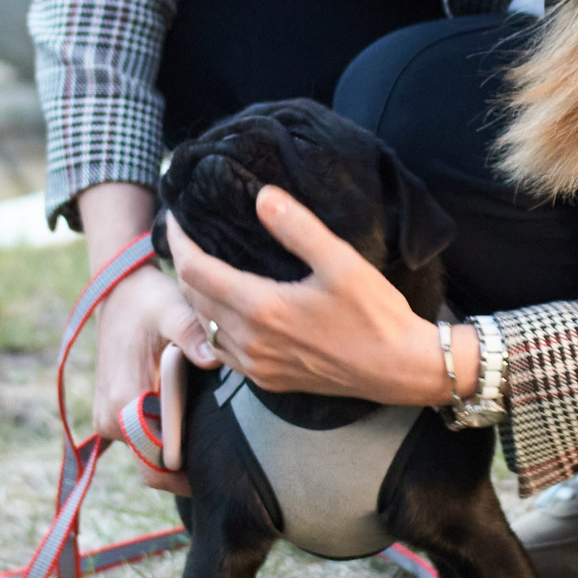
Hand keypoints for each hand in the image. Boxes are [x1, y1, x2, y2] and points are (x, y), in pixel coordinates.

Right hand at [88, 264, 212, 492]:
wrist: (118, 291)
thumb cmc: (149, 301)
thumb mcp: (173, 311)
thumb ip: (192, 334)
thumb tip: (214, 358)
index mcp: (124, 404)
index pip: (158, 466)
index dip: (191, 473)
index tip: (225, 465)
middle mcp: (110, 420)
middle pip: (155, 466)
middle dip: (188, 463)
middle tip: (226, 449)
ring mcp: (107, 420)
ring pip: (149, 455)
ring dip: (178, 447)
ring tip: (210, 427)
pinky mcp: (111, 415)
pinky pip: (141, 441)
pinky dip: (164, 436)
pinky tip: (188, 418)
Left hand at [169, 185, 469, 407]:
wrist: (401, 369)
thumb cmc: (376, 315)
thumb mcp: (341, 262)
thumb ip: (298, 228)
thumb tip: (262, 196)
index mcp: (261, 309)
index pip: (195, 271)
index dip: (179, 242)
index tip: (177, 218)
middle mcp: (249, 342)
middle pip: (193, 298)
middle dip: (185, 264)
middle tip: (187, 236)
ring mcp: (257, 366)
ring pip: (205, 326)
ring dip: (196, 296)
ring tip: (203, 267)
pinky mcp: (268, 380)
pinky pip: (223, 351)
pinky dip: (214, 325)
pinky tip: (227, 309)